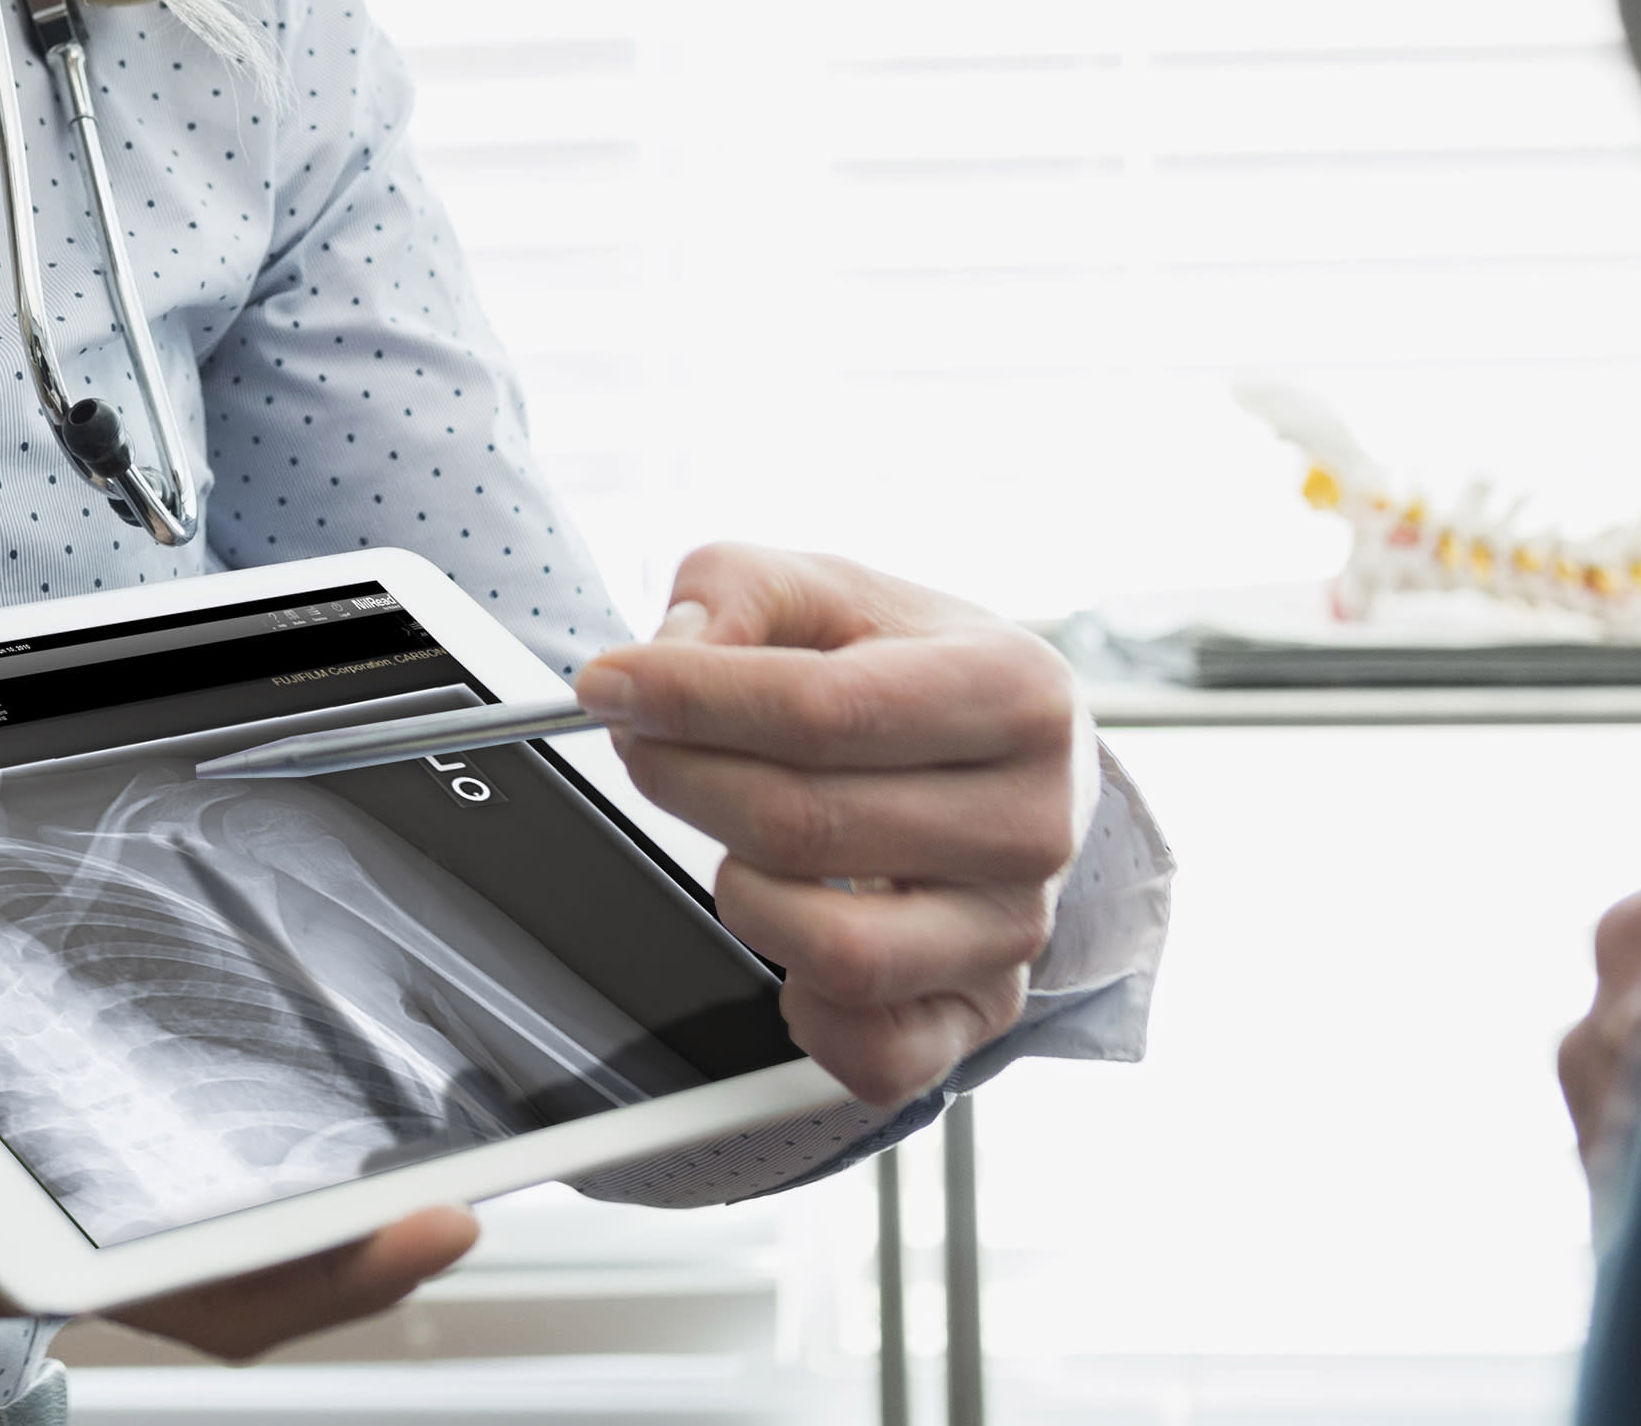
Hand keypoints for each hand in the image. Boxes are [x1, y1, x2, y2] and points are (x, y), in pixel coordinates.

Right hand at [0, 970, 479, 1405]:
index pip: (188, 1280)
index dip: (320, 1261)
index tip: (429, 1222)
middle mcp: (40, 1242)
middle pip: (234, 1274)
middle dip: (357, 1242)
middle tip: (480, 1187)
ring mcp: (36, 1225)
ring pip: (205, 1251)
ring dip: (306, 1218)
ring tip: (419, 1172)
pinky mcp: (10, 1197)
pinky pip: (148, 1215)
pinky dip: (225, 1197)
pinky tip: (266, 1135)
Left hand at [575, 545, 1096, 1109]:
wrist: (1007, 761)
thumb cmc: (910, 674)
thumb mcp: (829, 590)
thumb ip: (740, 589)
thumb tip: (675, 651)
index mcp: (1015, 693)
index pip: (822, 710)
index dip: (689, 699)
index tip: (608, 685)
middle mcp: (1033, 822)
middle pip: (805, 825)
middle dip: (684, 778)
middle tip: (647, 746)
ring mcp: (1013, 931)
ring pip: (837, 950)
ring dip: (742, 892)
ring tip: (736, 842)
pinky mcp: (983, 1013)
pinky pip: (872, 1053)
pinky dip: (802, 1007)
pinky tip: (791, 926)